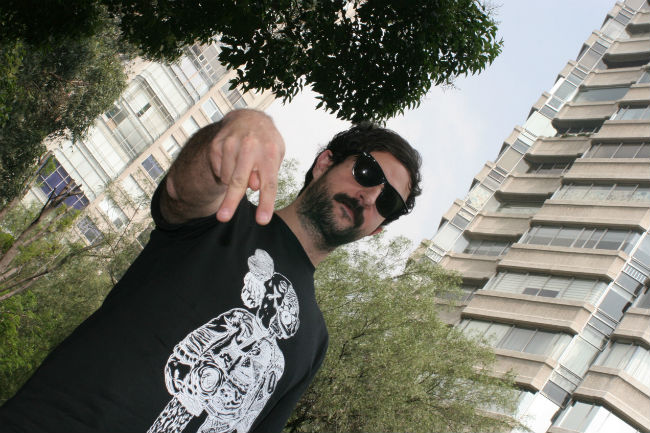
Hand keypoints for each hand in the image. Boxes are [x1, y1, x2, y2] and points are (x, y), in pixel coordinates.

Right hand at [210, 109, 284, 224]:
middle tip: (223, 219)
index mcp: (270, 152)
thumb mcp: (275, 156)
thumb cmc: (266, 145)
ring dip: (233, 183)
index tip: (262, 221)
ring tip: (243, 168)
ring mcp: (231, 144)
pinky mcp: (216, 144)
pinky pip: (219, 171)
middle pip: (239, 180)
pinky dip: (226, 174)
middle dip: (231, 201)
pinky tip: (233, 161)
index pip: (269, 183)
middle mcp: (250, 146)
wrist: (248, 118)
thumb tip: (253, 186)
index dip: (266, 203)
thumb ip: (267, 174)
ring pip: (227, 178)